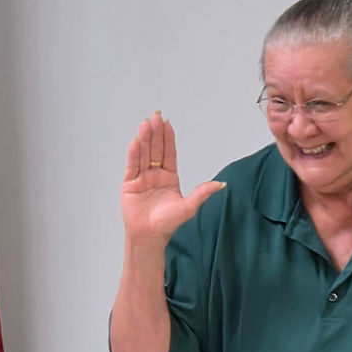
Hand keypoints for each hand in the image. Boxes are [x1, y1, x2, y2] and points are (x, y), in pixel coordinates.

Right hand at [121, 112, 224, 243]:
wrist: (150, 235)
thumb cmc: (168, 223)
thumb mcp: (189, 206)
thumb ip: (203, 193)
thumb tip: (221, 184)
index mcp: (170, 177)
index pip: (169, 153)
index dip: (168, 138)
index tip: (167, 123)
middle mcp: (155, 174)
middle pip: (155, 149)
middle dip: (156, 133)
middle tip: (156, 116)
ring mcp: (142, 178)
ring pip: (143, 154)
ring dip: (145, 139)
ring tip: (146, 124)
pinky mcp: (129, 184)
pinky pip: (132, 165)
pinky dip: (134, 153)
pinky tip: (136, 141)